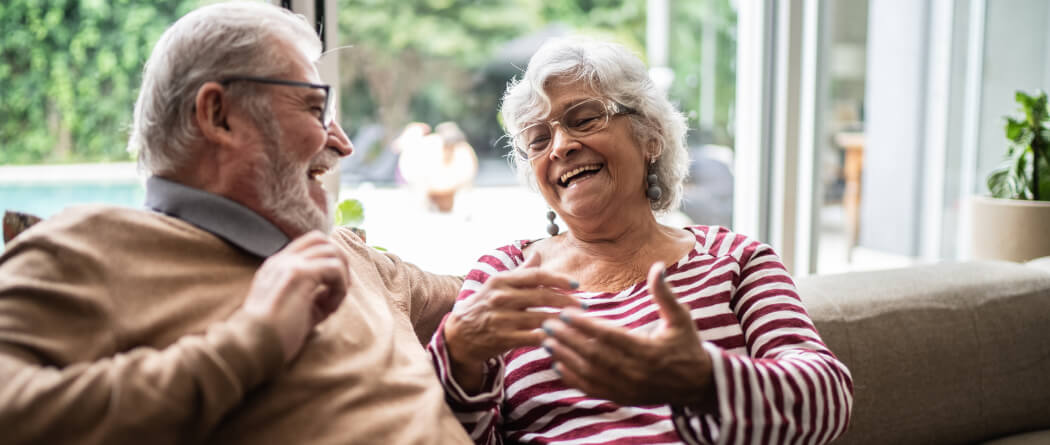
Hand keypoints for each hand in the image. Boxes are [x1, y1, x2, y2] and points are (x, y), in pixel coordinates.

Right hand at [242, 231, 349, 362]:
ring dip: (341, 277)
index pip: (309, 243)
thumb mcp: (294, 310)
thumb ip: (312, 296)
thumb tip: (333, 294)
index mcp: (277, 266)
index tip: (332, 286)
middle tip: (339, 292)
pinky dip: (340, 288)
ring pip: (332, 252)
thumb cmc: (272, 336)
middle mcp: (282, 260)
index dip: (329, 258)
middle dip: (340, 263)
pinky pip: (334, 268)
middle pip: (323, 241)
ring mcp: (289, 264)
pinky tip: (329, 309)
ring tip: (331, 305)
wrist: (253, 346)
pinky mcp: (298, 274)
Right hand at [443, 253, 581, 391]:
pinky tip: (562, 338)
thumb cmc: (483, 306)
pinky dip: (549, 338)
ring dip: (563, 320)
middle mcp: (501, 297)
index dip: (559, 279)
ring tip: (577, 322)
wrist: (458, 335)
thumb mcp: (497, 285)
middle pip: (542, 297)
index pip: (536, 276)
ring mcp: (501, 318)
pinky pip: (533, 338)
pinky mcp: (503, 338)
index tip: (576, 285)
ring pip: (541, 318)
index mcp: (502, 281)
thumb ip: (520, 272)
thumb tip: (537, 254)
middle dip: (567, 302)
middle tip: (585, 306)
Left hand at [542, 262, 715, 409]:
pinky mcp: (622, 398)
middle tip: (547, 324)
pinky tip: (557, 364)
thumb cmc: (687, 345)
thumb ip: (665, 294)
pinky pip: (593, 389)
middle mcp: (635, 372)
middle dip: (568, 339)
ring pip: (589, 373)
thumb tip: (657, 266)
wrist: (697, 384)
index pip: (610, 336)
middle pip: (594, 355)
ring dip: (565, 357)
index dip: (586, 325)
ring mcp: (627, 388)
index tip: (566, 313)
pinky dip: (573, 378)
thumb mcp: (681, 318)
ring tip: (546, 341)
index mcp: (648, 351)